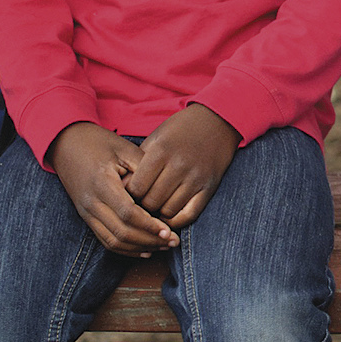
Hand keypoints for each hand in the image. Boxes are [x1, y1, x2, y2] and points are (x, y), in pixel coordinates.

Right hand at [49, 122, 177, 255]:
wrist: (66, 144)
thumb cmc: (99, 143)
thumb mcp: (124, 149)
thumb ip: (144, 169)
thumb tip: (164, 191)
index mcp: (102, 184)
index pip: (128, 214)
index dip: (150, 226)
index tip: (169, 231)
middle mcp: (91, 203)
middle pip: (121, 233)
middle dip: (149, 241)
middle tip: (173, 242)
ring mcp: (86, 212)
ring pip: (113, 241)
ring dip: (139, 248)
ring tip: (163, 247)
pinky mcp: (85, 217)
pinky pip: (105, 240)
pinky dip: (125, 249)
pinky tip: (145, 250)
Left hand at [126, 104, 239, 229]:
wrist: (217, 121)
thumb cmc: (181, 130)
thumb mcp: (157, 137)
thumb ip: (139, 162)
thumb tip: (123, 190)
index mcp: (162, 151)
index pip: (136, 188)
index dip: (129, 194)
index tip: (129, 193)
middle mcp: (179, 165)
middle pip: (151, 202)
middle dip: (143, 205)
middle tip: (142, 201)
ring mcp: (196, 178)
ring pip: (168, 211)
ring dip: (159, 212)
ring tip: (156, 204)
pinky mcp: (209, 187)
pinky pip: (189, 215)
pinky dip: (176, 220)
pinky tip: (169, 212)